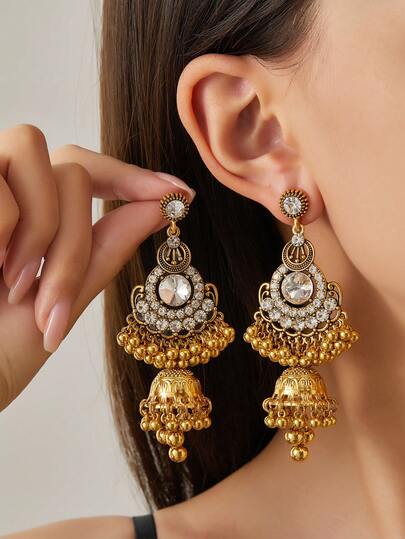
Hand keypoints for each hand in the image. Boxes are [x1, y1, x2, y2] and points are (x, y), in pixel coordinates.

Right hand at [0, 124, 194, 410]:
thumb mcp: (58, 303)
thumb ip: (102, 251)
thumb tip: (159, 208)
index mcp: (26, 216)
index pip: (80, 167)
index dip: (128, 174)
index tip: (174, 193)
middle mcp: (1, 191)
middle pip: (70, 168)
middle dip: (76, 238)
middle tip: (53, 302)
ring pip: (32, 151)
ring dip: (40, 228)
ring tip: (12, 285)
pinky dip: (3, 228)